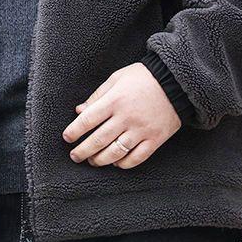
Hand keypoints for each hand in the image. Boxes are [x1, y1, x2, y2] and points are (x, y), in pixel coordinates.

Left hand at [62, 62, 182, 168]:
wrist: (175, 82)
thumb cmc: (143, 77)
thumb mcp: (117, 78)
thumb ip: (98, 95)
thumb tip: (79, 111)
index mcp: (115, 100)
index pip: (88, 120)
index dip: (74, 131)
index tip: (67, 138)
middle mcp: (126, 117)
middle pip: (99, 140)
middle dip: (83, 151)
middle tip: (75, 156)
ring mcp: (141, 130)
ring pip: (115, 153)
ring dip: (100, 160)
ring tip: (92, 161)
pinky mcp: (154, 139)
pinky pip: (136, 158)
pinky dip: (123, 164)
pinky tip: (115, 163)